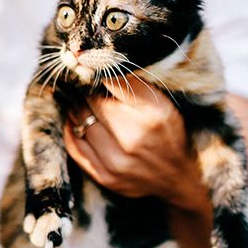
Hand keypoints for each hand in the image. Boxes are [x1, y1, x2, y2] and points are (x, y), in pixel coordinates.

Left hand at [64, 77, 206, 211]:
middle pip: (90, 106)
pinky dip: (71, 130)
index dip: (94, 78)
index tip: (89, 72)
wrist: (176, 176)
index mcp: (150, 117)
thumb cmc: (167, 133)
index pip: (108, 87)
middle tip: (82, 87)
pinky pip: (75, 147)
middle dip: (84, 94)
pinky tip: (74, 122)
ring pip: (79, 125)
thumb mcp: (162, 103)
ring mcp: (116, 164)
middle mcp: (132, 142)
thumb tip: (99, 69)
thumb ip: (132, 85)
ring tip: (80, 103)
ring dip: (76, 110)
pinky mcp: (104, 178)